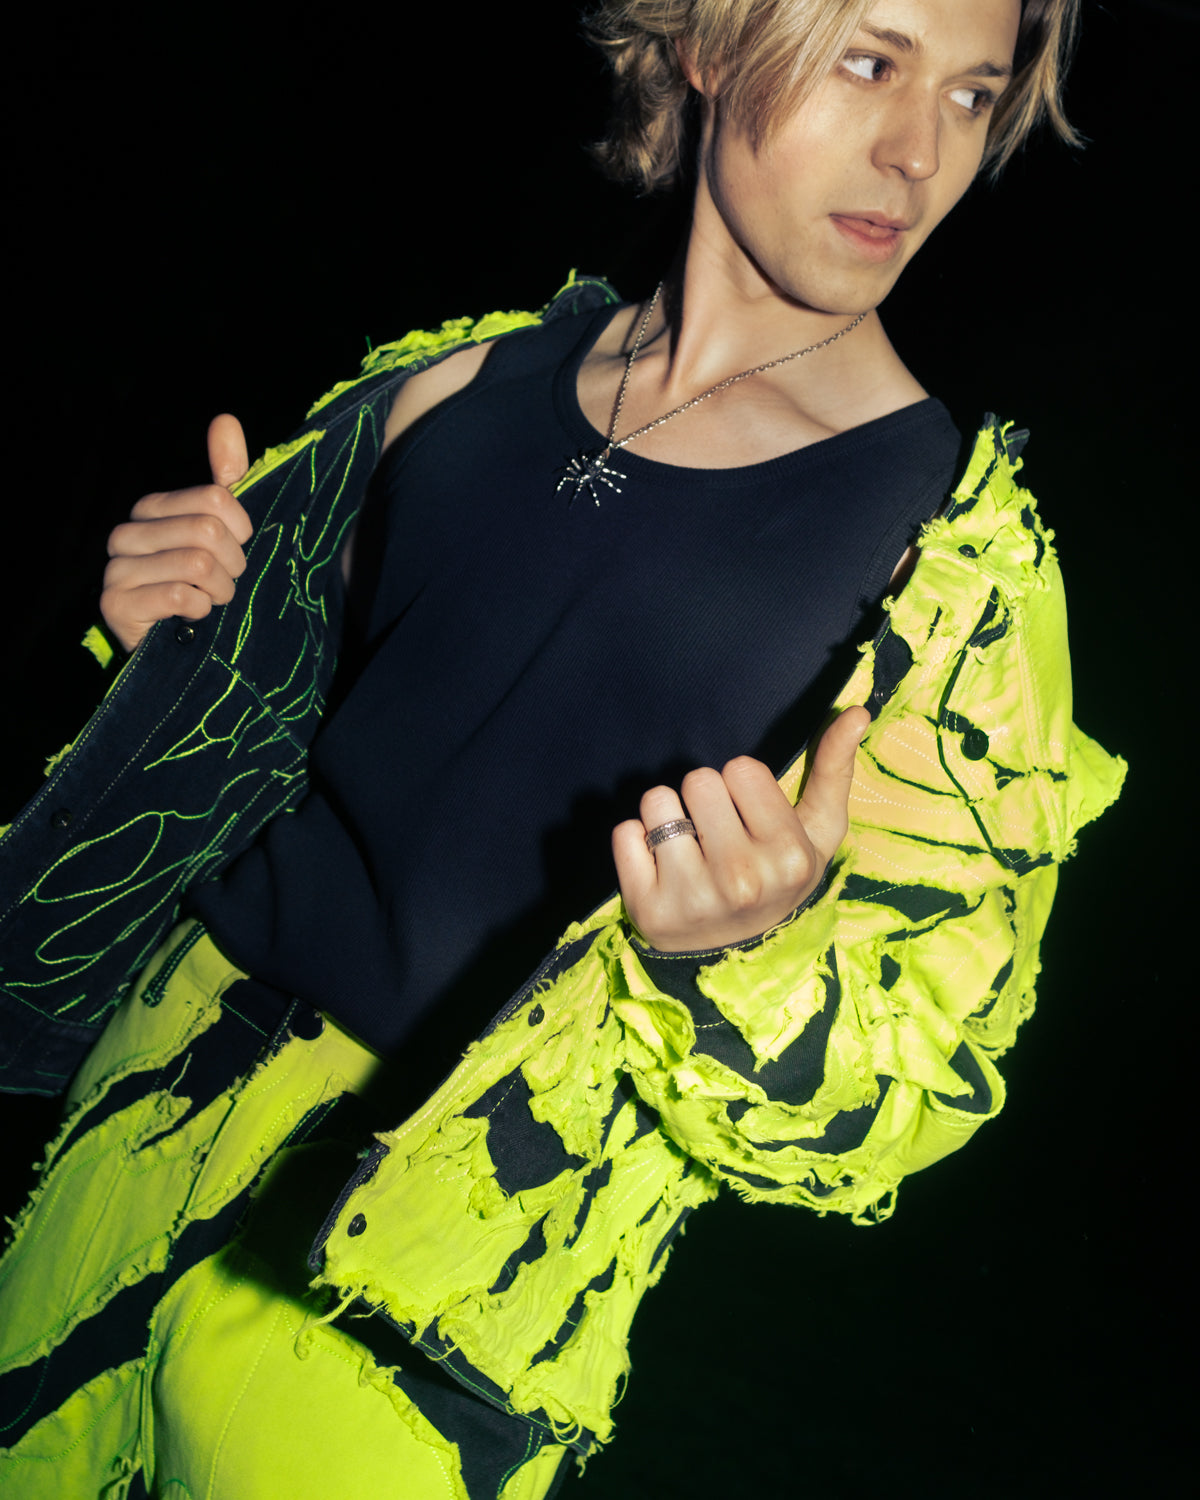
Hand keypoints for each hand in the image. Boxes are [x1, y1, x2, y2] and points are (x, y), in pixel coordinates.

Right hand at [100, 414, 252, 652]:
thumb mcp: (220, 528)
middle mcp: (126, 533)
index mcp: (151, 509)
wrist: (178, 644)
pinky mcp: (115, 604)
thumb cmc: (202, 584)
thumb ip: (225, 476)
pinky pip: (178, 595)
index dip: (242, 530)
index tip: (237, 549)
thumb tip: (226, 420)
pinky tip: (192, 615)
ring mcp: (116, 569)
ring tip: (209, 600)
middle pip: (209, 531)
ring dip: (220, 591)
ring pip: (198, 564)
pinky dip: (200, 609)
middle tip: (225, 583)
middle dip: (234, 565)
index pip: (217, 499)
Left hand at [612, 707, 869, 951]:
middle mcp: (742, 881)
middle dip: (705, 798)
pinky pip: (624, 833)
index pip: (741, 768)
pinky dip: (635, 841)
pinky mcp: (647, 909)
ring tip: (689, 846)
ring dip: (668, 815)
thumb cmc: (780, 874)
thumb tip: (858, 711)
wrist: (741, 951)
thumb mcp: (818, 829)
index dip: (742, 787)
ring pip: (657, 800)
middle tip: (718, 833)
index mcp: (789, 857)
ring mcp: (692, 898)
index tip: (750, 817)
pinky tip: (659, 866)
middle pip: (699, 779)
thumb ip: (835, 768)